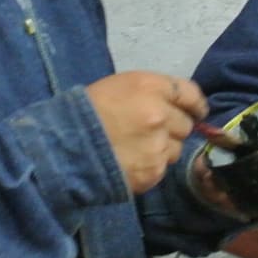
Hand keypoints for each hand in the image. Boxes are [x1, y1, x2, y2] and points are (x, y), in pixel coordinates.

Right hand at [88, 72, 205, 194]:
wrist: (63, 147)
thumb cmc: (86, 112)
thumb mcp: (119, 86)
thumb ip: (151, 93)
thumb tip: (175, 106)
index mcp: (150, 87)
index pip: (190, 94)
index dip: (195, 104)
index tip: (195, 111)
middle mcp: (160, 115)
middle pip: (186, 124)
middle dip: (174, 128)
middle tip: (152, 131)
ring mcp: (158, 146)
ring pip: (177, 148)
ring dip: (163, 148)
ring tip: (137, 148)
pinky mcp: (153, 171)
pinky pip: (163, 168)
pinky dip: (151, 166)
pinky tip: (131, 162)